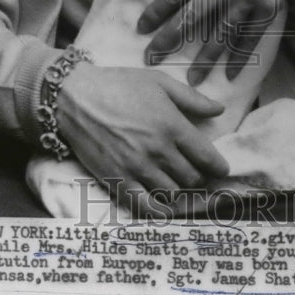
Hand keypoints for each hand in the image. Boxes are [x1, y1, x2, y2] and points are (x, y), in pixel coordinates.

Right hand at [57, 62, 228, 213]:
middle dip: (199, 177)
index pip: (207, 157)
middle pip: (192, 178)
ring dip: (179, 191)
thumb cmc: (119, 84)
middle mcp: (158, 150)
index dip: (218, 166)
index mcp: (172, 125)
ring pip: (172, 193)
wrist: (75, 96)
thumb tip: (219, 110)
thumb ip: (192, 99)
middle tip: (196, 174)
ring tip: (177, 184)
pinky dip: (159, 211)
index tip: (219, 168)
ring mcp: (137, 168)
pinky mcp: (117, 180)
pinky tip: (163, 208)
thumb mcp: (159, 82)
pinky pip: (145, 207)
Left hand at [137, 0, 294, 82]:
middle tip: (151, 60)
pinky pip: (250, 37)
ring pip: (220, 35)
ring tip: (191, 80)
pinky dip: (240, 57)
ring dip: (205, 60)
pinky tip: (230, 74)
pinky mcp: (268, 8)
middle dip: (168, 41)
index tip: (141, 28)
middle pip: (191, 19)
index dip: (155, 12)